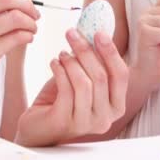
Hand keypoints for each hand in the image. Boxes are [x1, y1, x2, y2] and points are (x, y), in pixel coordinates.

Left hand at [15, 29, 128, 145]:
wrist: (39, 127)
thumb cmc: (63, 101)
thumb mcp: (84, 80)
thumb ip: (94, 63)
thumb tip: (96, 32)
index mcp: (116, 106)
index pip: (121, 76)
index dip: (111, 52)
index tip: (98, 33)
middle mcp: (106, 118)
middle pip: (101, 76)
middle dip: (85, 50)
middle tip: (72, 33)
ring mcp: (86, 123)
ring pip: (84, 82)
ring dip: (71, 61)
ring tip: (61, 53)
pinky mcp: (65, 122)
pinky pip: (66, 89)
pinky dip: (59, 70)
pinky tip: (54, 63)